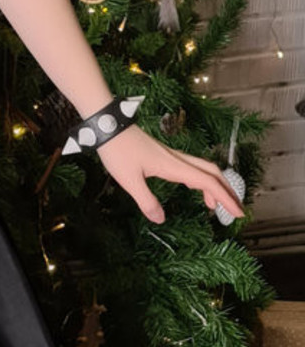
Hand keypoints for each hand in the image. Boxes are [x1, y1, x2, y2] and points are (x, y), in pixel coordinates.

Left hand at [94, 126, 245, 225]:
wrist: (108, 126)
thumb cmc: (117, 150)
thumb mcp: (128, 179)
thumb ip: (146, 200)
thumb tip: (160, 220)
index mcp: (173, 166)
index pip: (208, 182)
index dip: (225, 198)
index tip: (238, 214)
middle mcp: (177, 159)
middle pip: (212, 172)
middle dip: (227, 191)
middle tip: (236, 211)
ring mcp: (171, 156)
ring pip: (203, 168)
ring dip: (215, 185)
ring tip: (215, 206)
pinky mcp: (164, 155)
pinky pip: (191, 167)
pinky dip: (200, 180)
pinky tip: (194, 188)